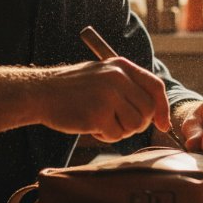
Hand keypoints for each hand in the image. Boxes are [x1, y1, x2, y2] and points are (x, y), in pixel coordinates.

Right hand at [37, 57, 170, 142]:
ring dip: (121, 130)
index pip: (155, 87)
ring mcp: (108, 96)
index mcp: (121, 66)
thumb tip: (155, 110)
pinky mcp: (97, 114)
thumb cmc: (71, 88)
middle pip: (148, 110)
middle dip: (138, 123)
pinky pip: (116, 135)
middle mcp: (117, 78)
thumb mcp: (102, 74)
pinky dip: (105, 136)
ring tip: (101, 122)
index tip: (163, 125)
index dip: (163, 108)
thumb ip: (127, 86)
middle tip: (118, 123)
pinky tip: (91, 126)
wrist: (40, 92)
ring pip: (134, 125)